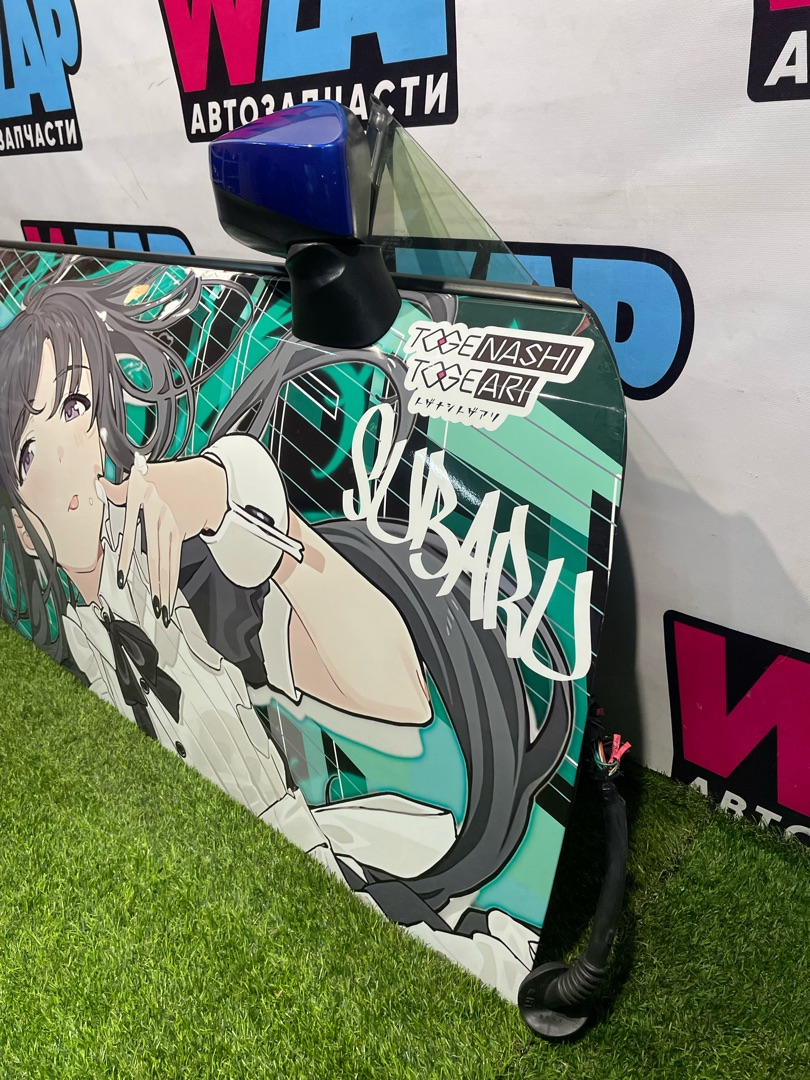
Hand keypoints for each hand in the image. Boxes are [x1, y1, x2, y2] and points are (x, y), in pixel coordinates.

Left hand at [98, 456, 227, 621]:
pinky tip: (169, 589)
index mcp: (144, 500)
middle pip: (157, 556)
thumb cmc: (172, 478)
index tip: (121, 578)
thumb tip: (99, 485)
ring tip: (162, 605)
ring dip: (165, 585)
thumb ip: (117, 487)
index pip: (132, 534)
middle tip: (153, 603)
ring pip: (170, 561)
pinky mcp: (184, 532)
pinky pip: (176, 558)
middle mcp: (160, 515)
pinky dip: (172, 576)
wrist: (208, 479)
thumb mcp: (141, 475)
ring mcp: (174, 526)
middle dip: (155, 583)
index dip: (126, 558)